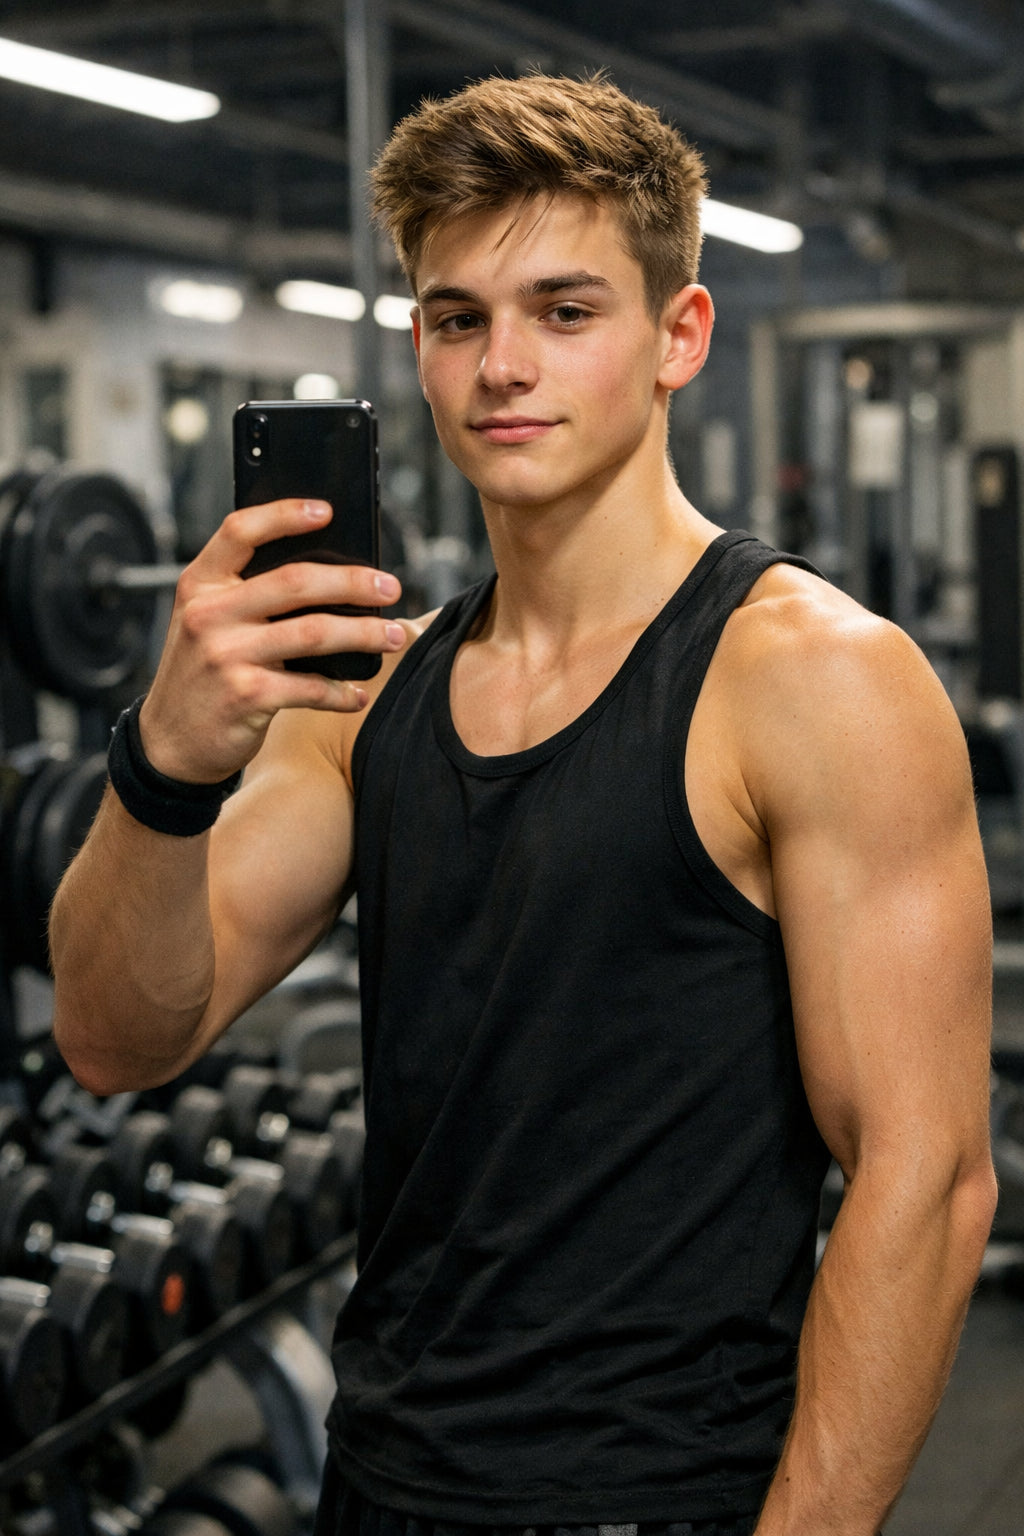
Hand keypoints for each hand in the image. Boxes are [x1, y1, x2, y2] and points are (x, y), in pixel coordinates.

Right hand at [138, 498, 405, 781]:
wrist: (170, 743)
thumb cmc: (202, 675)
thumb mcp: (207, 623)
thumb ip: (246, 596)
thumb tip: (330, 576)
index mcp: (200, 584)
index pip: (240, 531)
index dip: (284, 514)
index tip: (327, 511)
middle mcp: (209, 614)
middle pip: (294, 581)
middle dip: (353, 582)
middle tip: (390, 587)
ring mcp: (226, 656)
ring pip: (313, 633)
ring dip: (363, 634)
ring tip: (393, 636)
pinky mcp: (245, 696)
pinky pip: (311, 687)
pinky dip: (342, 691)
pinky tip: (359, 693)